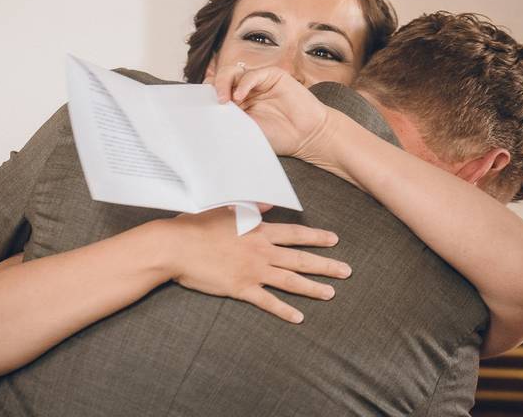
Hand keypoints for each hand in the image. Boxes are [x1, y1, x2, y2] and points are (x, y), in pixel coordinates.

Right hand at [162, 207, 351, 322]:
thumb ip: (251, 207)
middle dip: (326, 265)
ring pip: (291, 281)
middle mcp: (261, 250)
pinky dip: (285, 311)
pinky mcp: (241, 289)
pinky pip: (268, 302)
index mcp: (259, 230)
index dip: (317, 237)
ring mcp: (253, 271)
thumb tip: (268, 203)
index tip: (334, 240)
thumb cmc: (196, 225)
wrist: (176, 246)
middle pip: (300, 259)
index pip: (295, 234)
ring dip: (313, 288)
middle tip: (346, 271)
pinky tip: (299, 318)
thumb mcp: (225, 209)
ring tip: (331, 293)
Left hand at [211, 63, 332, 161]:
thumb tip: (205, 115)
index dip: (207, 96)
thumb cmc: (279, 138)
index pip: (216, 93)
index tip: (200, 106)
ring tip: (224, 99)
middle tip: (215, 102)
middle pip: (221, 80)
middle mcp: (246, 91)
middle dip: (214, 88)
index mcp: (238, 104)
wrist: (307, 136)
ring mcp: (259, 82)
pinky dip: (244, 83)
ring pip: (233, 72)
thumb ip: (230, 119)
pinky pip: (253, 74)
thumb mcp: (247, 130)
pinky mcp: (273, 75)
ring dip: (224, 83)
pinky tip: (240, 96)